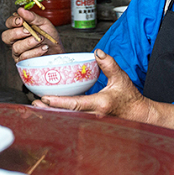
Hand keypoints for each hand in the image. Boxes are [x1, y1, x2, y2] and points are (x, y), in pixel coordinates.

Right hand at [1, 7, 62, 61]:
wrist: (58, 51)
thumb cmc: (49, 36)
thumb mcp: (43, 23)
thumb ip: (32, 17)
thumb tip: (20, 10)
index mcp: (18, 28)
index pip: (8, 24)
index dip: (12, 22)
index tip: (21, 20)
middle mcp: (15, 40)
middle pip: (6, 37)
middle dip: (17, 33)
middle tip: (29, 31)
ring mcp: (17, 52)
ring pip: (16, 47)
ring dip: (29, 43)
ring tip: (41, 39)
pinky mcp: (23, 61)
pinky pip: (24, 57)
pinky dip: (35, 51)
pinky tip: (44, 48)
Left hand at [38, 49, 173, 136]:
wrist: (138, 114)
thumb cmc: (130, 98)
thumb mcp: (121, 78)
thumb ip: (109, 64)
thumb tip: (97, 53)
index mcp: (100, 104)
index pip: (74, 104)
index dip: (58, 102)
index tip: (44, 98)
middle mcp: (94, 115)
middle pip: (67, 114)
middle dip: (49, 110)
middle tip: (35, 102)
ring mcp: (92, 121)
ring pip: (68, 118)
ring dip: (53, 113)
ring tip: (39, 106)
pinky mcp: (91, 122)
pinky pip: (73, 119)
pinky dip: (62, 115)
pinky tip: (52, 110)